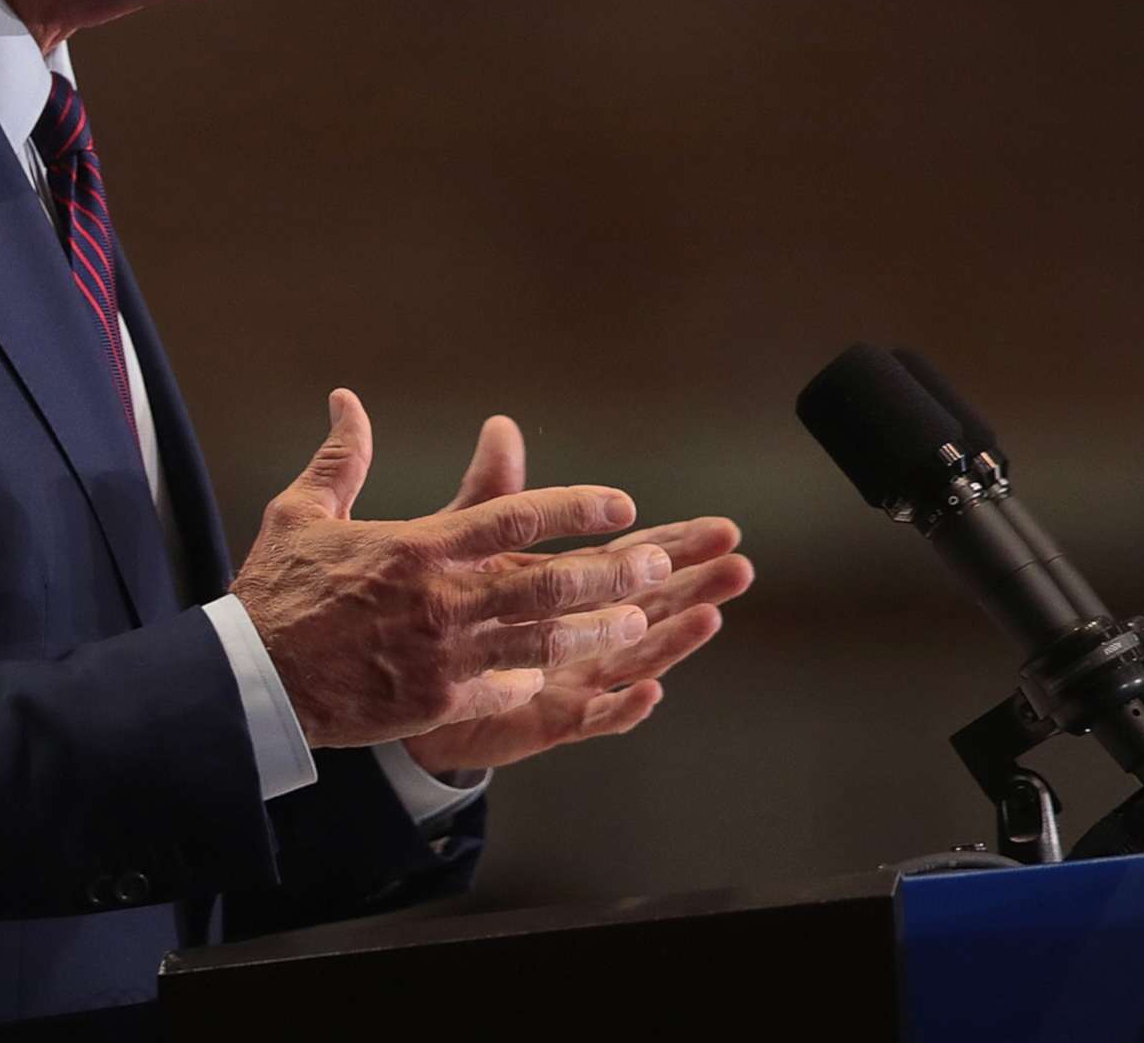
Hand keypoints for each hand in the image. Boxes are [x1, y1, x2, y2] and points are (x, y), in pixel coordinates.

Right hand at [229, 390, 660, 748]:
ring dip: (596, 631)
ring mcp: (445, 656)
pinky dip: (536, 679)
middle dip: (612, 572)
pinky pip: (505, 689)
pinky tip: (562, 674)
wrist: (252, 679)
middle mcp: (443, 600)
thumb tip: (346, 399)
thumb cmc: (277, 591)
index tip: (619, 502)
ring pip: (542, 641)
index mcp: (419, 548)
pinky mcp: (438, 702)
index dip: (574, 507)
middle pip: (549, 583)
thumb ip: (341, 457)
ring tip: (638, 623)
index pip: (515, 517)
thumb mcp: (303, 512)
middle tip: (658, 563)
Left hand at [401, 415, 753, 775]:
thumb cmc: (445, 609)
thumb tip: (501, 425)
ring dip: (672, 640)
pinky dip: (622, 707)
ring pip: (632, 658)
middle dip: (693, 585)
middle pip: (649, 606)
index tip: (723, 529)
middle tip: (739, 566)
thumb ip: (494, 494)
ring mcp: (572, 677)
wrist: (404, 681)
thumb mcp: (467, 545)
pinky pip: (590, 717)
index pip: (634, 559)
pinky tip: (649, 692)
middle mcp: (583, 632)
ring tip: (709, 617)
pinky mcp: (547, 719)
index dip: (678, 545)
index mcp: (571, 588)